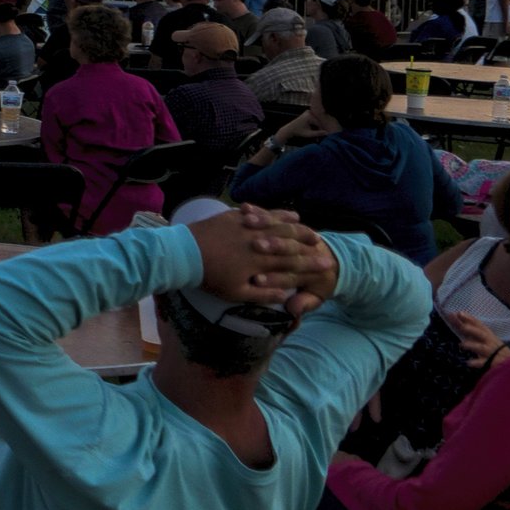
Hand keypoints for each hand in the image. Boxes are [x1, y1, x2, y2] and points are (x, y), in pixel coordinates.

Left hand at [190, 204, 337, 315]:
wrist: (183, 254)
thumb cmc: (210, 277)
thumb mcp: (236, 293)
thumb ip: (263, 294)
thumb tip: (287, 296)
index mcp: (261, 262)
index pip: (292, 262)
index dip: (310, 263)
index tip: (327, 264)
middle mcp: (257, 241)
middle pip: (288, 239)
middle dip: (306, 241)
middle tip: (320, 240)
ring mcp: (246, 227)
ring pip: (275, 224)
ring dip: (291, 224)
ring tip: (305, 224)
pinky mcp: (233, 217)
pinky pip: (258, 213)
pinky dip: (271, 213)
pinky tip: (277, 212)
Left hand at [280, 109, 334, 145]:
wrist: (290, 129)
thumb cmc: (298, 132)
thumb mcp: (308, 134)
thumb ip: (318, 133)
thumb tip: (327, 133)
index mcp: (309, 116)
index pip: (319, 123)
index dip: (321, 130)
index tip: (323, 135)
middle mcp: (309, 112)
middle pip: (318, 121)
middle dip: (319, 128)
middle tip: (321, 134)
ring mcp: (308, 111)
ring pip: (317, 120)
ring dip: (317, 126)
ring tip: (316, 131)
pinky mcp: (308, 112)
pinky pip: (314, 119)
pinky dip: (315, 124)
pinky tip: (314, 128)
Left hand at [443, 310, 504, 365]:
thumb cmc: (497, 351)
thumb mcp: (487, 340)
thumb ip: (473, 333)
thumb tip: (459, 323)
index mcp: (489, 335)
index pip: (479, 325)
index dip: (469, 319)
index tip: (459, 313)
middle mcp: (491, 342)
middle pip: (481, 334)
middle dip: (472, 329)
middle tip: (462, 326)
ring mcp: (492, 353)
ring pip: (482, 348)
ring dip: (473, 345)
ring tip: (462, 344)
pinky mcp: (494, 364)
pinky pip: (485, 363)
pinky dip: (477, 362)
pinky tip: (469, 362)